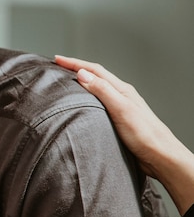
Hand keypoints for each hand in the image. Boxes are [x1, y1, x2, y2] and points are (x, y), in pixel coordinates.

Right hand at [55, 55, 193, 214]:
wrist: (160, 156)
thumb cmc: (145, 135)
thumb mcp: (121, 109)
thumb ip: (102, 90)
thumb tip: (82, 73)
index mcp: (121, 89)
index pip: (94, 70)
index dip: (74, 63)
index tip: (57, 59)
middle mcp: (120, 95)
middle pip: (95, 76)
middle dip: (75, 69)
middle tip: (58, 66)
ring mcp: (119, 107)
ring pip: (96, 89)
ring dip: (81, 82)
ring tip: (66, 81)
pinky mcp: (117, 120)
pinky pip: (98, 103)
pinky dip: (86, 98)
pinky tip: (81, 104)